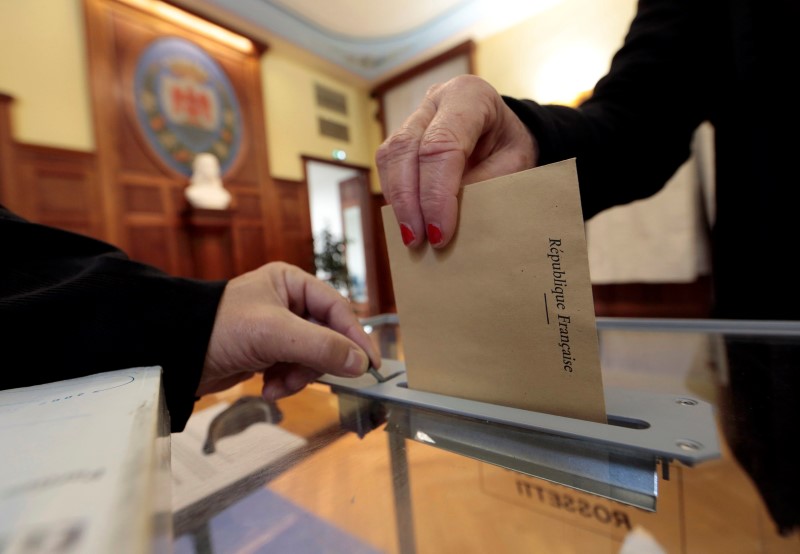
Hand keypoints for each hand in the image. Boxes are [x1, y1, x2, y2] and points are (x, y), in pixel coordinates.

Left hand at [197, 262, 379, 400]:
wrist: (172, 353)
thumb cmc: (218, 327)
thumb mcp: (275, 333)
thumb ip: (322, 346)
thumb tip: (360, 363)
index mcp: (291, 282)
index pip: (337, 309)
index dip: (354, 337)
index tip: (369, 365)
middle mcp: (287, 302)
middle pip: (326, 337)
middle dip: (315, 363)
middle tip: (305, 378)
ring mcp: (276, 329)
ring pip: (310, 358)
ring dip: (297, 377)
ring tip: (277, 386)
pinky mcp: (265, 352)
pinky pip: (292, 370)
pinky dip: (284, 383)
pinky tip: (267, 389)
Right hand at [376, 74, 537, 248]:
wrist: (507, 134)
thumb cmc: (513, 147)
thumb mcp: (515, 166)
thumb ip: (484, 186)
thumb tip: (448, 221)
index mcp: (469, 96)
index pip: (441, 145)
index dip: (436, 193)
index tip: (440, 233)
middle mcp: (437, 100)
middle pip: (407, 149)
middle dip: (409, 200)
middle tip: (419, 240)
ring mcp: (415, 115)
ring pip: (390, 156)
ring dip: (398, 201)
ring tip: (412, 237)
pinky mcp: (404, 137)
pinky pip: (389, 166)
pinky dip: (397, 197)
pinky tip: (408, 222)